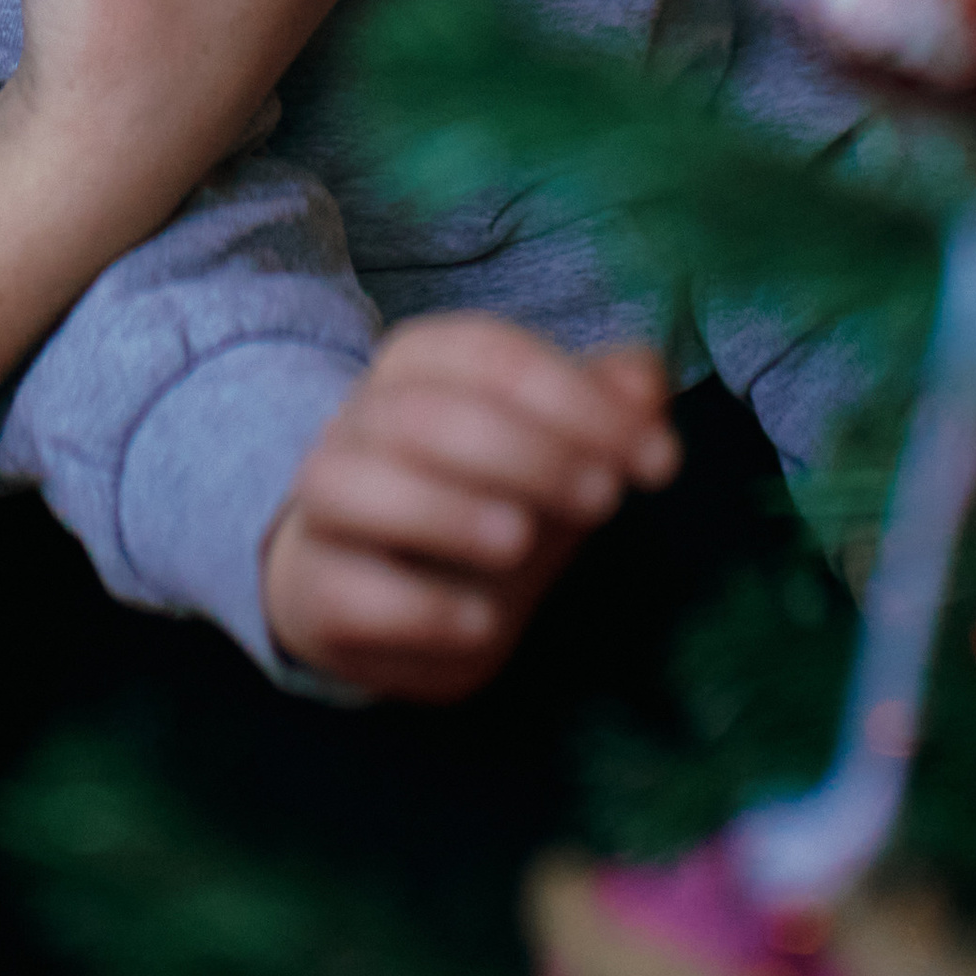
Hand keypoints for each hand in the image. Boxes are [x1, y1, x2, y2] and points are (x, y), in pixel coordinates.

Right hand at [260, 320, 678, 700]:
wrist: (368, 586)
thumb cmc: (474, 499)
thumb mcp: (547, 452)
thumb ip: (600, 410)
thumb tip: (644, 380)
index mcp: (421, 364)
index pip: (489, 354)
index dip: (579, 399)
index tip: (660, 461)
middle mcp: (360, 420)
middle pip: (422, 414)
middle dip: (525, 452)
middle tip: (605, 499)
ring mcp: (327, 505)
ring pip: (352, 485)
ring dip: (447, 511)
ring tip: (523, 541)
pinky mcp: (316, 592)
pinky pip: (348, 591)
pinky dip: (418, 606)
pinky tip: (480, 620)